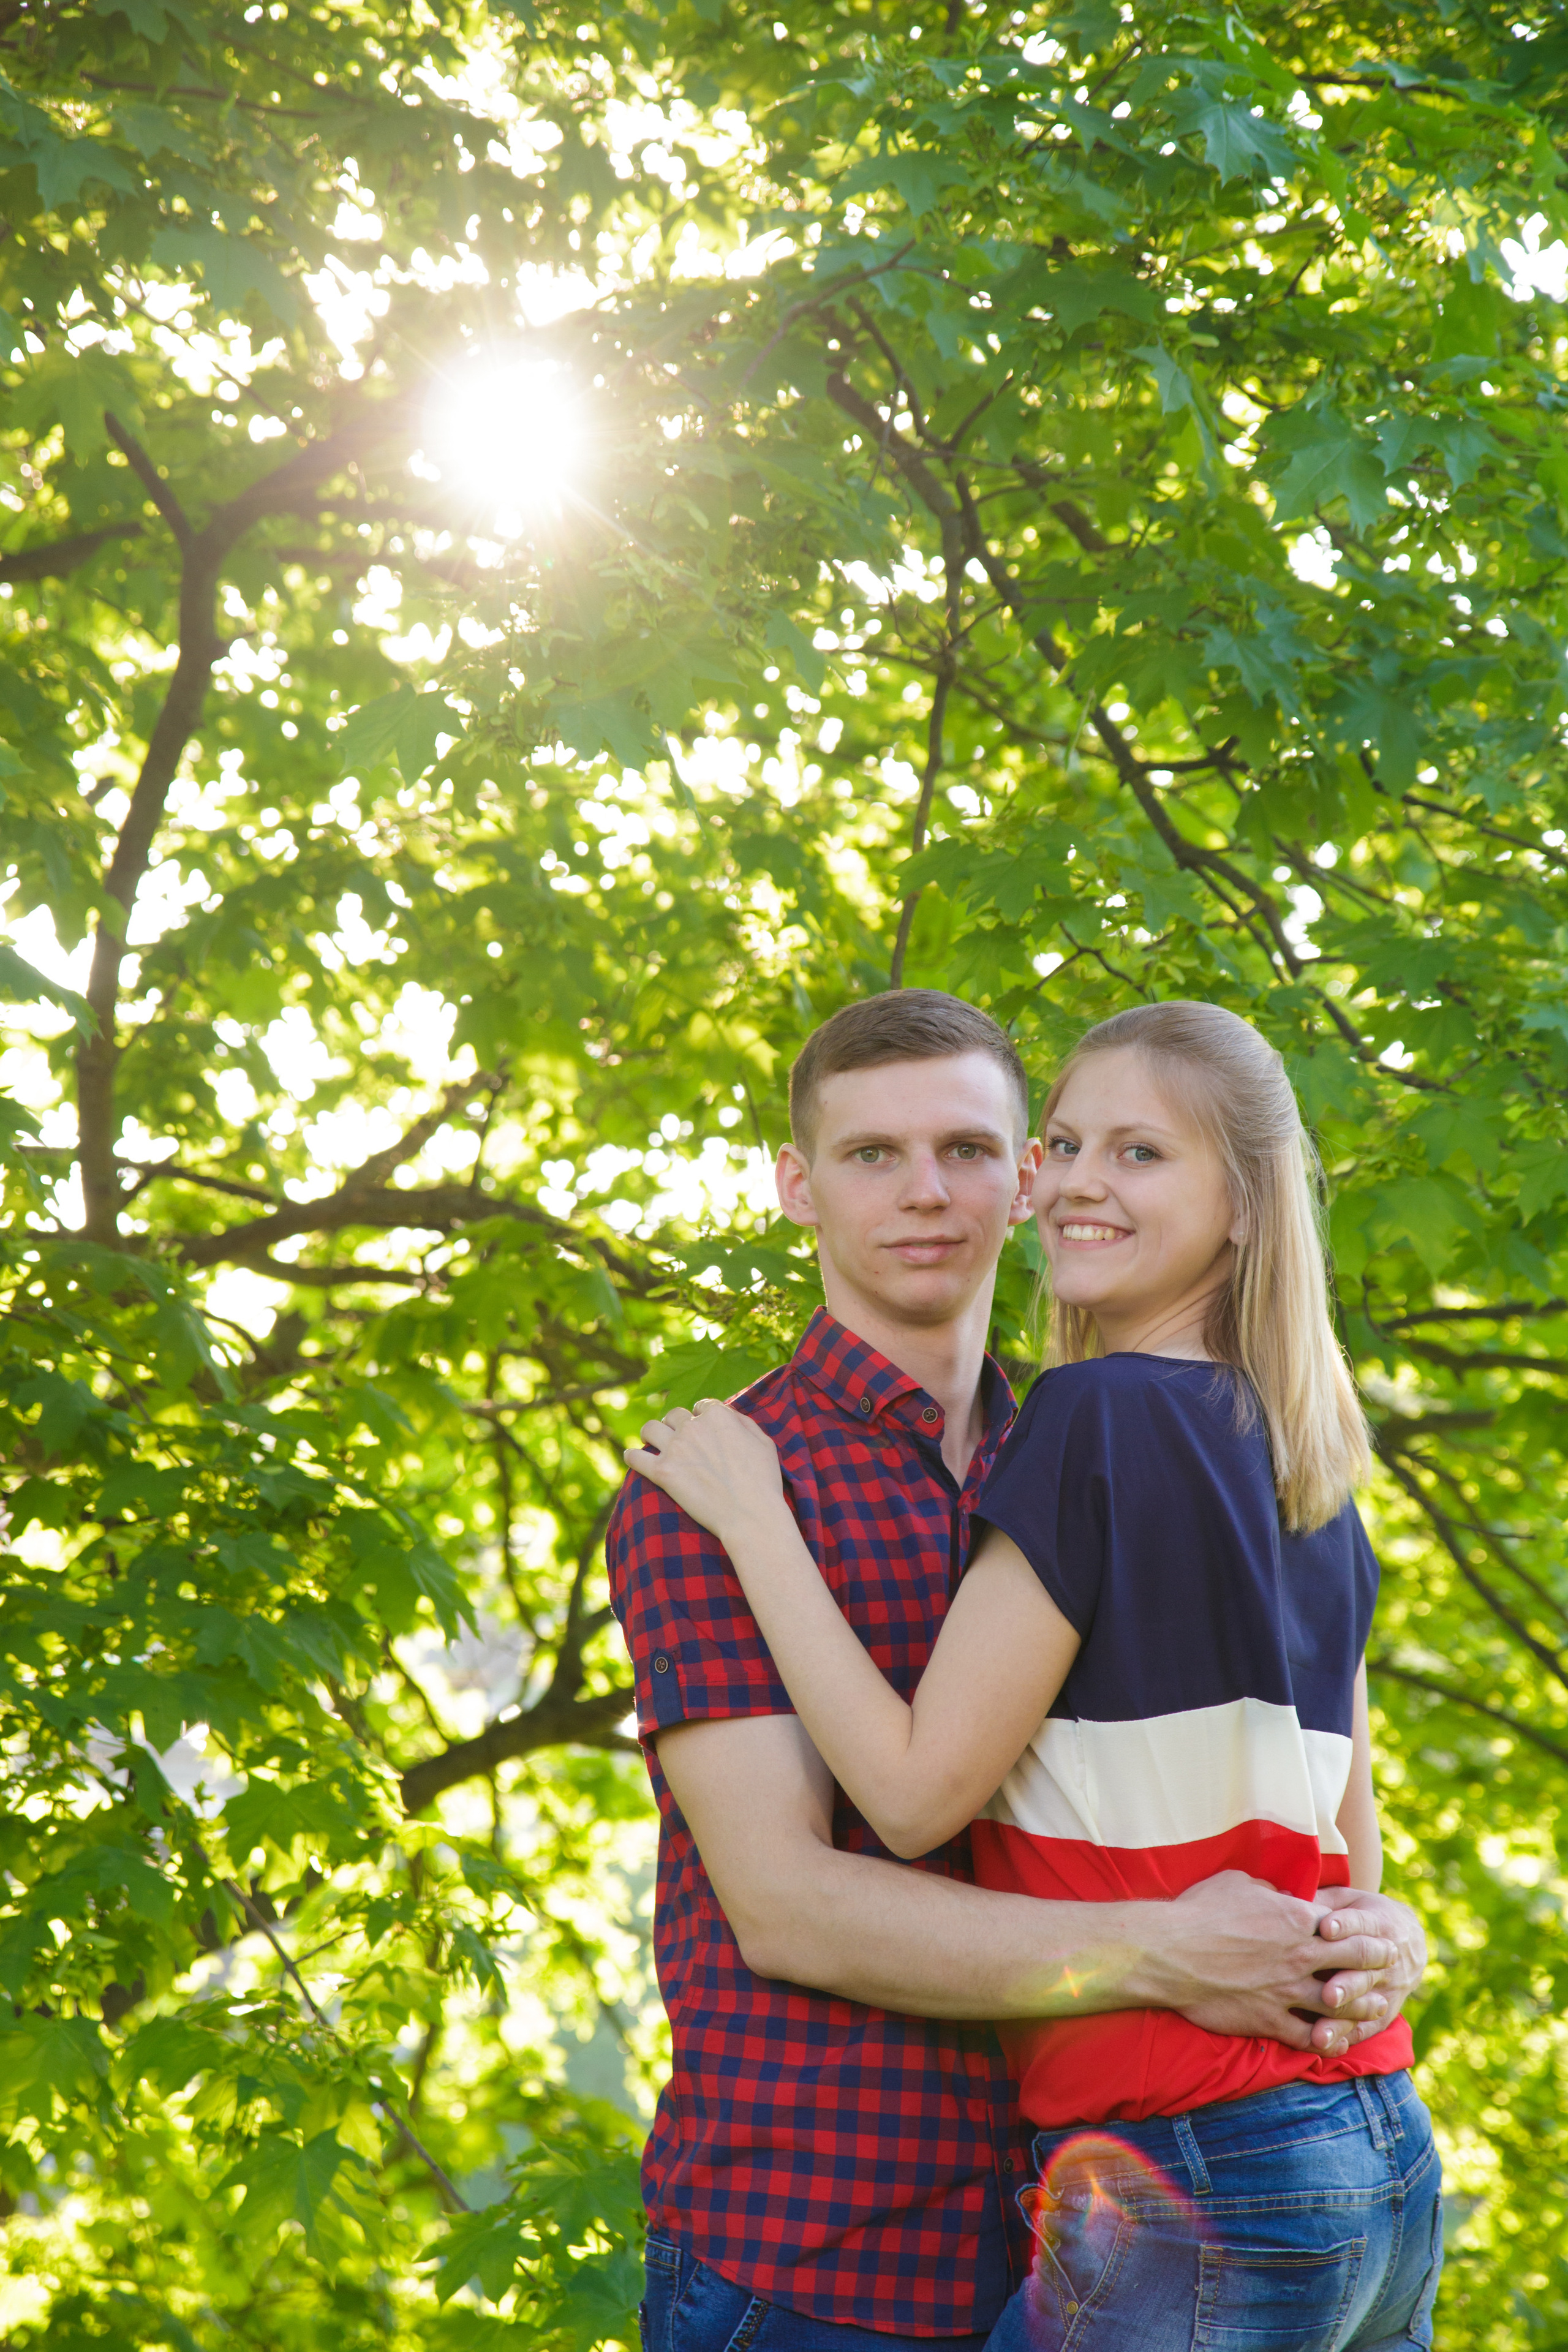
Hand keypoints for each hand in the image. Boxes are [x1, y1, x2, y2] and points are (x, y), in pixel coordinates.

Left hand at [625, 1400, 784, 1545]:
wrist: (750, 1515)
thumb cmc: (762, 1481)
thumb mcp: (764, 1442)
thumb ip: (743, 1422)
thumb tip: (728, 1414)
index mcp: (718, 1416)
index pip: (702, 1406)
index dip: (701, 1415)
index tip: (701, 1426)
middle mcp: (693, 1427)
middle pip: (674, 1414)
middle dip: (675, 1423)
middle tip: (677, 1435)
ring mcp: (675, 1449)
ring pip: (650, 1428)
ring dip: (651, 1433)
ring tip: (652, 1441)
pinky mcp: (662, 1472)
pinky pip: (636, 1458)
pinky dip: (632, 1457)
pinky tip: (632, 1458)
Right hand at [1142, 1871, 1398, 2056]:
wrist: (1172, 1952)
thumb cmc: (1201, 1910)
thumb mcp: (1238, 1883)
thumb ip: (1269, 1892)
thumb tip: (1281, 1896)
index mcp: (1296, 1919)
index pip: (1346, 1929)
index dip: (1368, 1935)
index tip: (1382, 1939)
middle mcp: (1300, 1956)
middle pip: (1354, 1965)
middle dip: (1377, 1967)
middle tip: (1392, 1969)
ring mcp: (1287, 1992)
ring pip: (1340, 2006)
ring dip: (1363, 2008)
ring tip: (1378, 2009)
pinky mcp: (1269, 2020)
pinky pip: (1307, 2037)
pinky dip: (1325, 2041)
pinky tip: (1334, 2043)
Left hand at [1312, 1886, 1426, 2048]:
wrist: (1408, 1939)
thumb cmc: (1360, 1914)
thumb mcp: (1347, 1899)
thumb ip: (1321, 1900)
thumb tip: (1286, 1898)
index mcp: (1377, 1921)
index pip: (1361, 1922)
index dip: (1345, 1925)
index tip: (1325, 1928)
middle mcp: (1386, 1957)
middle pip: (1365, 1970)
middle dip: (1346, 1982)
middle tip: (1326, 1993)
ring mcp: (1388, 1987)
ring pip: (1365, 2003)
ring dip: (1343, 2018)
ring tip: (1320, 2033)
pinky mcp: (1386, 2011)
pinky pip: (1368, 2026)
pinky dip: (1348, 2036)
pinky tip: (1327, 2046)